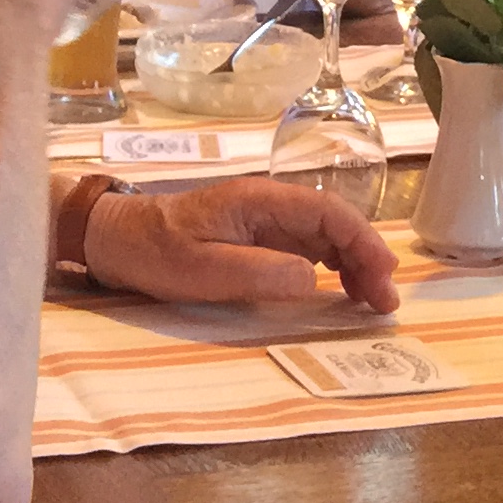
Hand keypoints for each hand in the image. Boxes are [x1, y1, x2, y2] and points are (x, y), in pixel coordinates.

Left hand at [85, 178, 400, 314]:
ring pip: (325, 236)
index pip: (328, 211)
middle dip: (367, 257)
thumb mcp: (204, 268)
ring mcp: (264, 221)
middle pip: (334, 223)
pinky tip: (340, 291)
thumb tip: (313, 279)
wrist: (117, 240)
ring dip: (354, 264)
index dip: (363, 241)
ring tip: (371, 301)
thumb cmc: (156, 252)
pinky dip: (332, 268)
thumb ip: (260, 272)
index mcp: (260, 201)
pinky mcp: (256, 238)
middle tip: (385, 302)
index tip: (383, 276)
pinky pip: (306, 248)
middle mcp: (269, 205)